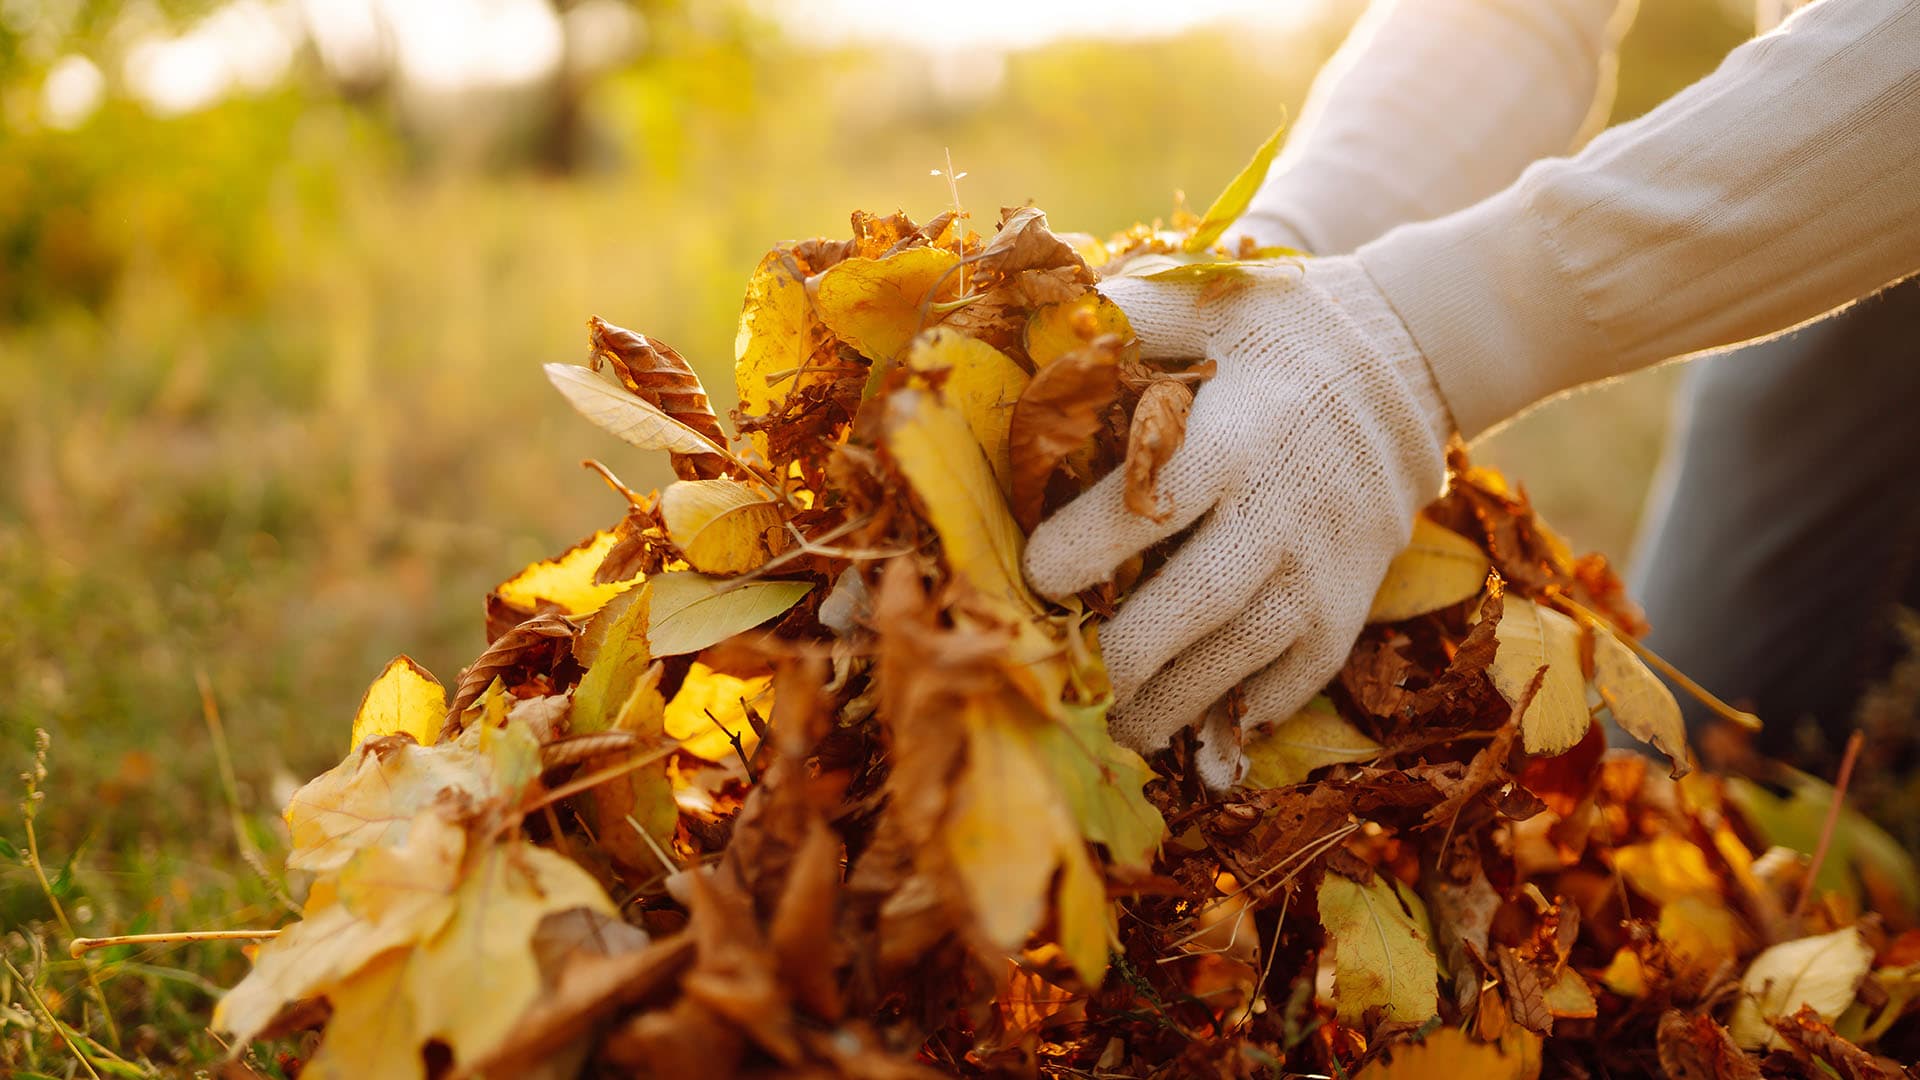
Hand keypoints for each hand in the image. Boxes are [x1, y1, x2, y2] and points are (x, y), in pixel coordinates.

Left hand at [1024, 257, 1454, 787]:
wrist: (1411, 358)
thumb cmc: (1283, 331)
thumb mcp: (1213, 302)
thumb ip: (1131, 314)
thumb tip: (1038, 323)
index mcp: (1234, 436)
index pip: (1154, 501)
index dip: (1089, 545)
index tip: (1036, 573)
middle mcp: (1279, 510)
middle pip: (1200, 601)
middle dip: (1131, 651)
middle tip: (1074, 678)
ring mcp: (1322, 565)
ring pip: (1246, 654)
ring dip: (1179, 702)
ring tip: (1122, 731)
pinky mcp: (1350, 599)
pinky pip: (1303, 674)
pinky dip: (1255, 711)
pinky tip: (1207, 735)